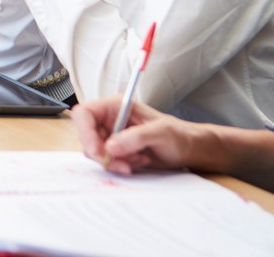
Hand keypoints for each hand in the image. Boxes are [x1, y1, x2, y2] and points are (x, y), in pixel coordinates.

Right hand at [71, 96, 208, 174]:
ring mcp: (111, 136)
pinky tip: (138, 162)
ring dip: (114, 161)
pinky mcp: (116, 151)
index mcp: (115, 106)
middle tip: (123, 164)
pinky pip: (106, 161)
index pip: (85, 114)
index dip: (85, 132)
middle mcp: (109, 120)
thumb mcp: (161, 133)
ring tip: (138, 160)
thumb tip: (111, 147)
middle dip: (102, 153)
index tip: (98, 151)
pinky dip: (119, 166)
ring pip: (95, 151)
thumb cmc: (179, 135)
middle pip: (86, 136)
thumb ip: (136, 137)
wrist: (188, 150)